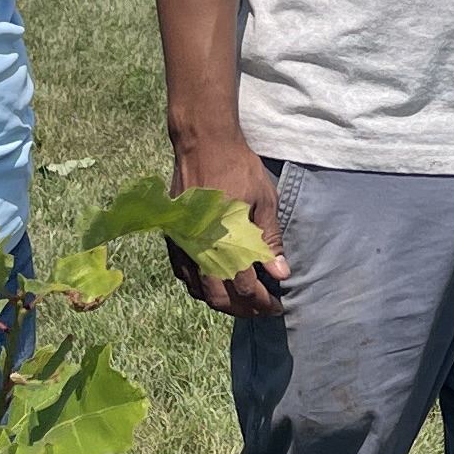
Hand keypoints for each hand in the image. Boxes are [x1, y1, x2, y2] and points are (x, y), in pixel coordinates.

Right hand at [166, 136, 289, 318]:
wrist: (203, 143)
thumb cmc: (239, 169)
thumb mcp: (264, 201)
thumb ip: (269, 240)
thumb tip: (280, 273)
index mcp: (226, 241)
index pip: (244, 287)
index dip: (262, 302)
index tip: (276, 306)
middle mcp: (201, 248)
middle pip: (219, 296)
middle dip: (242, 309)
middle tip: (260, 310)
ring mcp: (183, 244)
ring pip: (198, 290)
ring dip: (220, 302)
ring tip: (239, 304)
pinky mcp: (172, 236)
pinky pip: (182, 274)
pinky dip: (198, 288)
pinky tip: (211, 287)